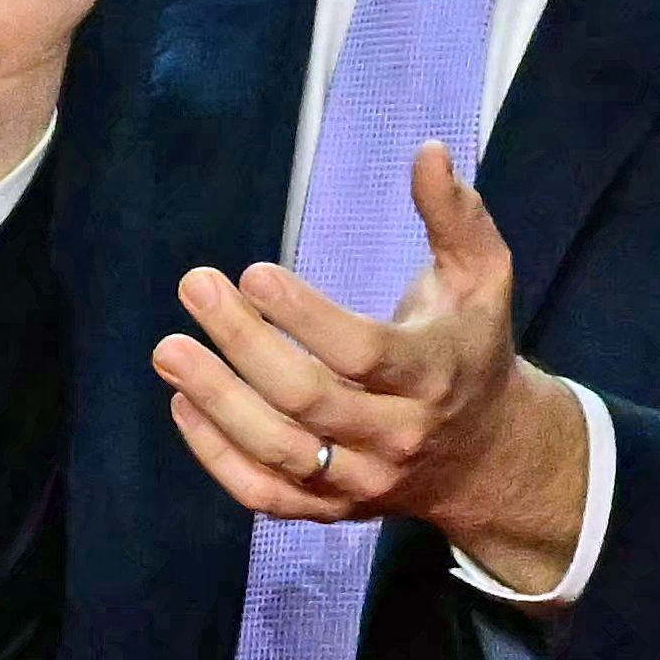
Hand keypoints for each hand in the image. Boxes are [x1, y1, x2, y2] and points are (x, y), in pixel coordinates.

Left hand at [156, 141, 584, 585]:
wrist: (490, 454)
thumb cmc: (471, 346)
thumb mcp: (482, 277)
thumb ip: (455, 216)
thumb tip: (428, 150)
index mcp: (435, 373)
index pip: (361, 352)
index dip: (303, 315)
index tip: (251, 273)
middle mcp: (399, 435)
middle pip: (308, 398)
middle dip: (243, 344)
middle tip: (195, 289)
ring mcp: (363, 479)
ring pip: (279, 451)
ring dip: (216, 401)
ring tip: (169, 350)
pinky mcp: (331, 509)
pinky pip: (263, 493)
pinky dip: (215, 456)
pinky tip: (181, 403)